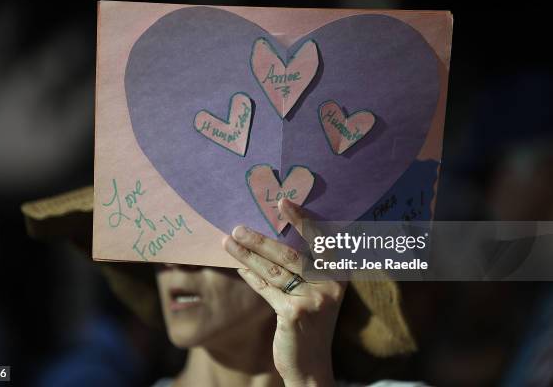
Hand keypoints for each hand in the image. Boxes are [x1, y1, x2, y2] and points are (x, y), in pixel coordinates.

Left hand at [223, 199, 345, 386]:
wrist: (311, 365)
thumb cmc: (311, 324)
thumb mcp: (316, 294)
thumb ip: (304, 269)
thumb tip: (270, 237)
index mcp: (339, 275)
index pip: (321, 239)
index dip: (302, 219)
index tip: (283, 202)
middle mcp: (331, 285)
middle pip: (290, 254)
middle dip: (260, 239)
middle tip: (238, 226)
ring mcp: (313, 299)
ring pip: (273, 270)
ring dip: (247, 254)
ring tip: (228, 241)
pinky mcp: (294, 312)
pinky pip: (266, 288)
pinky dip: (250, 276)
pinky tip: (238, 267)